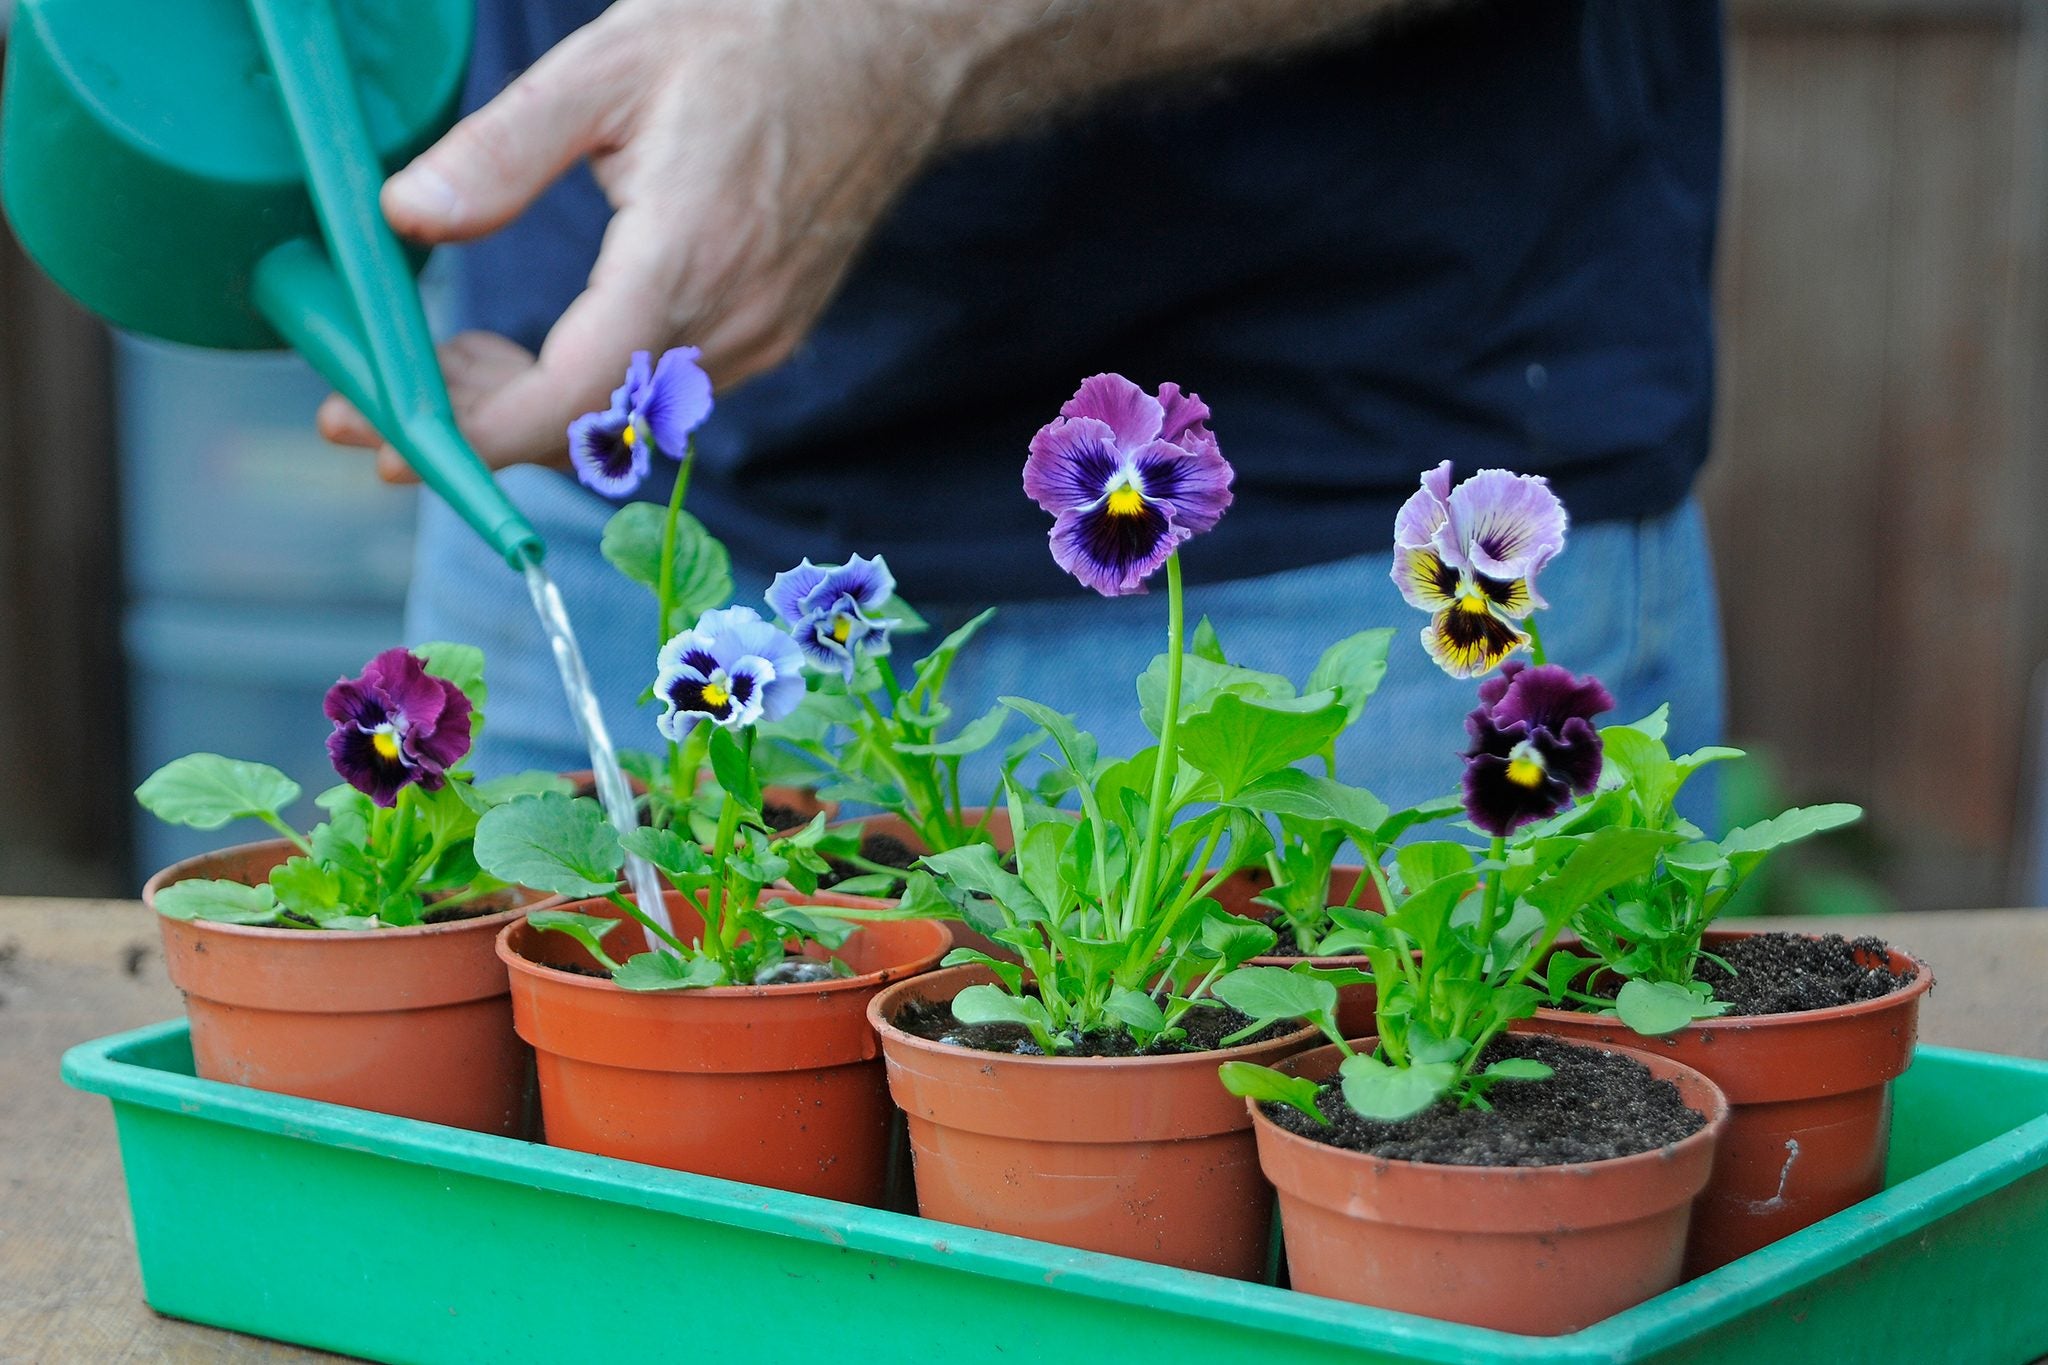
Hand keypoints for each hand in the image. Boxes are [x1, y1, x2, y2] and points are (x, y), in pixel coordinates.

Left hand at [318, 0, 962, 481]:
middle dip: (473, 428)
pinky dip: (583, 392)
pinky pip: (658, 395)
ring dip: (525, 411)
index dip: (470, 433)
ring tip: (447, 362)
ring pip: (619, 420)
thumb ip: (503, 151)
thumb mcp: (609, 64)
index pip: (569, 399)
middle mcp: (730, 321)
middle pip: (583, 428)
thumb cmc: (762, 36)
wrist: (897, 51)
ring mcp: (757, 336)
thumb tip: (405, 214)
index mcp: (684, 259)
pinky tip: (534, 351)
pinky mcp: (769, 331)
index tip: (385, 438)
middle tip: (379, 401)